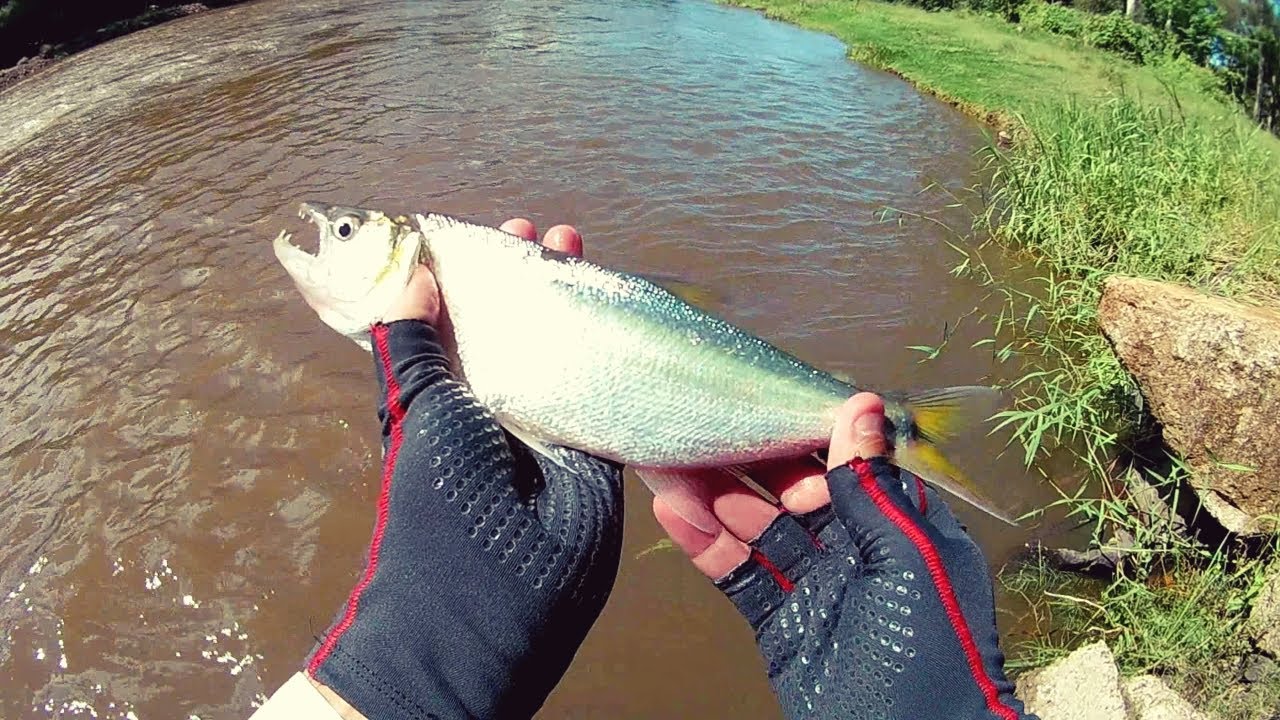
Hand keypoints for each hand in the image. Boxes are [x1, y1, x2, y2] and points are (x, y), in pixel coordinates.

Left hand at [301, 218, 623, 719]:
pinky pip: (608, 386)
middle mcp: (497, 401)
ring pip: (567, 347)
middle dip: (536, 279)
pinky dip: (616, 348)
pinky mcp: (594, 444)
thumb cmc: (436, 490)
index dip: (478, 274)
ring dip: (577, 301)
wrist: (494, 584)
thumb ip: (414, 338)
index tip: (496, 234)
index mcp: (445, 390)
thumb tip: (415, 269)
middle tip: (552, 236)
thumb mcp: (416, 402)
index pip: (463, 317)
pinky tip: (625, 308)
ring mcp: (548, 422)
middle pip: (522, 326)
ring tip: (584, 251)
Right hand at [654, 394, 1036, 719]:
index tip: (764, 390)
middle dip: (749, 456)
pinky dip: (707, 546)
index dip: (806, 427)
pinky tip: (675, 511)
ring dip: (715, 494)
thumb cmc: (933, 655)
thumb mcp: (908, 561)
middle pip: (794, 488)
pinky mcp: (782, 623)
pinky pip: (741, 574)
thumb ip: (873, 489)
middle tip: (701, 419)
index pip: (850, 460)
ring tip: (669, 456)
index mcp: (901, 526)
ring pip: (758, 527)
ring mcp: (816, 586)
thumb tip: (860, 407)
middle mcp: (857, 549)